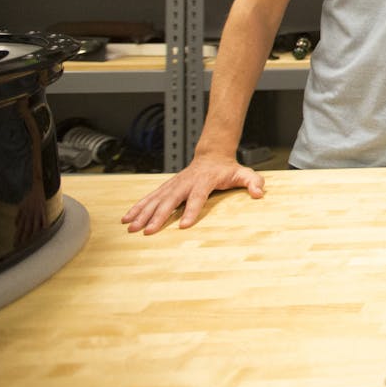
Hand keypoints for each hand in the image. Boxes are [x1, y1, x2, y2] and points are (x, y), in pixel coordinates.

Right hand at [121, 153, 264, 233]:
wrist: (212, 154)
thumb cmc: (228, 168)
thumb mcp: (244, 173)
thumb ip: (253, 182)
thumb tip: (259, 192)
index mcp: (204, 180)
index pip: (197, 196)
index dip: (191, 210)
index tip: (185, 225)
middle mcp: (185, 182)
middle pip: (171, 200)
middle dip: (159, 216)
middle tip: (148, 231)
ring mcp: (174, 184)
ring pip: (156, 199)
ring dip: (142, 213)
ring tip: (130, 227)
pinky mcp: (167, 186)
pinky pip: (150, 197)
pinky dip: (137, 207)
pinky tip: (126, 218)